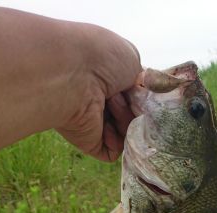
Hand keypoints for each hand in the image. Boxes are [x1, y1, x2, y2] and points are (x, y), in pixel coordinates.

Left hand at [57, 25, 141, 161]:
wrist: (72, 75)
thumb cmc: (100, 58)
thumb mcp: (131, 58)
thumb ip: (142, 81)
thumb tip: (142, 97)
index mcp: (107, 80)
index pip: (135, 97)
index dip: (143, 96)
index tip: (144, 90)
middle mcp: (100, 102)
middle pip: (134, 116)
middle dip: (136, 107)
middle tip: (124, 94)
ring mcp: (95, 123)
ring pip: (128, 132)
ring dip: (126, 119)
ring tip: (111, 104)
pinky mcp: (91, 143)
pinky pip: (116, 149)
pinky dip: (117, 139)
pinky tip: (105, 124)